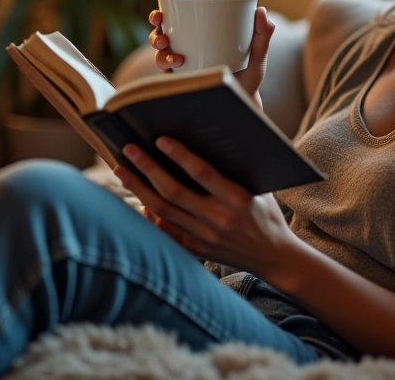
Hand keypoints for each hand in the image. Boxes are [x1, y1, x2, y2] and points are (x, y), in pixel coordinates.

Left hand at [113, 137, 297, 277]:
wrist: (273, 256)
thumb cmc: (266, 212)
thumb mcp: (259, 186)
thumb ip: (236, 168)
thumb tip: (207, 139)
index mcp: (238, 199)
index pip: (203, 174)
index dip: (180, 155)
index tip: (160, 139)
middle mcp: (219, 219)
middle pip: (174, 192)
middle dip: (148, 169)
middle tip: (128, 150)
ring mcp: (205, 237)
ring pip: (163, 211)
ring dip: (139, 189)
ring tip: (121, 171)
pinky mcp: (196, 249)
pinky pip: (165, 230)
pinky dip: (148, 214)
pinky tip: (136, 198)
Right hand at [148, 7, 274, 102]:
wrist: (244, 103)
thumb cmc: (249, 77)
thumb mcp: (257, 56)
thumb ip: (263, 36)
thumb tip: (261, 11)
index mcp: (199, 36)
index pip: (176, 21)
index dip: (160, 16)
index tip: (159, 13)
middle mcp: (186, 50)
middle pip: (162, 36)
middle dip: (155, 32)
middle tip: (162, 33)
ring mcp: (183, 68)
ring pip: (161, 56)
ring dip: (160, 54)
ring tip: (175, 58)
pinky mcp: (183, 85)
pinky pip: (166, 79)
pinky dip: (168, 73)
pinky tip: (178, 70)